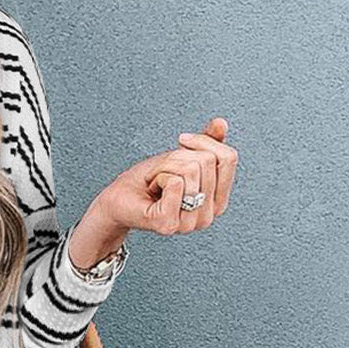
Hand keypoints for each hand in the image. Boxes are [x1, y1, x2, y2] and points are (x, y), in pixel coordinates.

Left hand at [68, 117, 238, 267]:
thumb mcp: (182, 156)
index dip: (204, 141)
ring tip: (157, 183)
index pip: (229, 158)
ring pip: (190, 170)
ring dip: (166, 168)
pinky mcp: (168, 224)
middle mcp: (208, 217)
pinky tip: (152, 190)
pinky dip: (158, 177)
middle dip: (178, 158)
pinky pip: (175, 183)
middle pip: (206, 162)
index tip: (182, 142)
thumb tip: (221, 124)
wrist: (120, 198)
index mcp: (218, 202)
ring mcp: (189, 224)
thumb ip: (206, 143)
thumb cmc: (149, 181)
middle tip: (163, 173)